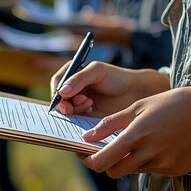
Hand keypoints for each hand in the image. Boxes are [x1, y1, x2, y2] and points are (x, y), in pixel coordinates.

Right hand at [50, 61, 169, 116]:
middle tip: (71, 106)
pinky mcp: (84, 116)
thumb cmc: (116, 78)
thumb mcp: (97, 72)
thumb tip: (61, 92)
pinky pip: (75, 119)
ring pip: (66, 110)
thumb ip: (78, 79)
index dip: (56, 90)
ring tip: (89, 103)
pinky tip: (91, 109)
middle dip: (64, 103)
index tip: (61, 97)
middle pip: (58, 98)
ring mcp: (77, 103)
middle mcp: (72, 89)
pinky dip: (80, 116)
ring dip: (74, 108)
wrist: (134, 93)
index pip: (57, 82)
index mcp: (73, 74)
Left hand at [81, 86, 190, 176]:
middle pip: (114, 171)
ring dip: (129, 160)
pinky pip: (152, 170)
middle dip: (108, 162)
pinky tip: (159, 143)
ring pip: (133, 170)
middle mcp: (150, 154)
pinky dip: (148, 161)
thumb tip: (87, 137)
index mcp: (137, 136)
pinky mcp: (176, 170)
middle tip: (107, 148)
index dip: (90, 160)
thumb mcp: (139, 106)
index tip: (85, 154)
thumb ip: (111, 123)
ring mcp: (164, 164)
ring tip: (139, 139)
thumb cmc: (174, 102)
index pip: (102, 161)